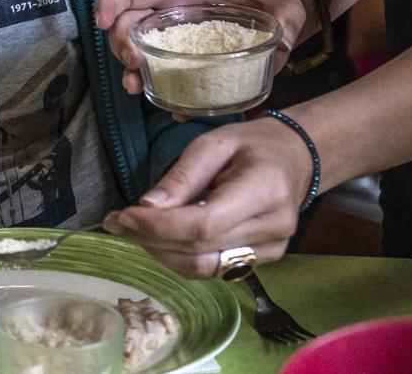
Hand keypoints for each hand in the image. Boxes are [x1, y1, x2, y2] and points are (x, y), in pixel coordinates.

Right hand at [93, 0, 307, 95]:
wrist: (278, 20)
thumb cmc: (276, 3)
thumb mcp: (287, 5)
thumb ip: (288, 20)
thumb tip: (283, 44)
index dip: (113, 0)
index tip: (102, 20)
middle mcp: (172, 16)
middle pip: (127, 24)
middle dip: (122, 44)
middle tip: (135, 64)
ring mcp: (174, 42)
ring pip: (136, 52)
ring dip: (130, 71)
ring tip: (136, 87)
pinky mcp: (184, 65)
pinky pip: (162, 78)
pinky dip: (161, 92)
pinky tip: (171, 108)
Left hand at [101, 117, 311, 277]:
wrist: (295, 158)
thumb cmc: (252, 145)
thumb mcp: (213, 143)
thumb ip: (181, 177)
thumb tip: (146, 207)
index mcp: (265, 190)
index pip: (204, 225)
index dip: (159, 226)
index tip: (124, 214)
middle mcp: (273, 227)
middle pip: (199, 249)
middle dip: (149, 238)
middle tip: (116, 221)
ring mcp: (272, 249)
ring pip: (202, 267)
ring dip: (159, 252)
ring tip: (131, 230)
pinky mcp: (263, 260)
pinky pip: (212, 269)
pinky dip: (178, 256)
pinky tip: (159, 239)